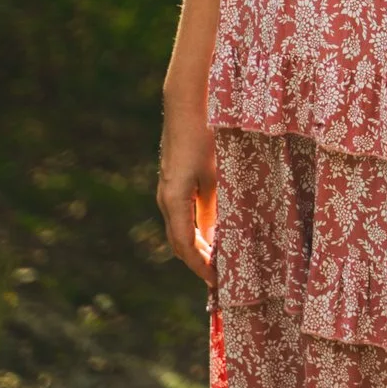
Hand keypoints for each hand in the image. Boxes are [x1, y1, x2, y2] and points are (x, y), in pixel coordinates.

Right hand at [156, 99, 218, 284]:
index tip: (217, 283)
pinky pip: (181, 215)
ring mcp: (167, 190)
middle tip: (219, 280)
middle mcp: (166, 199)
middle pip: (180, 243)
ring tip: (218, 262)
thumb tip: (219, 235)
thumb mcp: (218, 173)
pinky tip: (212, 234)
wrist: (187, 104)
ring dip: (196, 248)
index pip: (187, 245)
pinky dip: (195, 231)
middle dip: (198, 263)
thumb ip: (217, 206)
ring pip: (179, 230)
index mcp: (175, 200)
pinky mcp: (172, 182)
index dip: (201, 267)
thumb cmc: (206, 135)